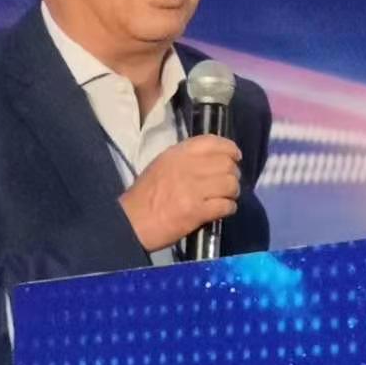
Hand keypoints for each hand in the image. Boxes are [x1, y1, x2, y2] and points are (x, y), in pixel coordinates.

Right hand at [119, 135, 241, 251]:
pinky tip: (222, 210)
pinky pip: (226, 205)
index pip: (213, 142)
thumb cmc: (145, 195)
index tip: (235, 157)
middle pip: (227, 164)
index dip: (229, 149)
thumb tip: (213, 159)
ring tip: (226, 197)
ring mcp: (193, 189)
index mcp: (177, 154)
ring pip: (230, 184)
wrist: (130, 222)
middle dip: (233, 174)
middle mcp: (188, 167)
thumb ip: (186, 158)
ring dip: (232, 192)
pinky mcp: (197, 211)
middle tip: (229, 183)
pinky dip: (229, 208)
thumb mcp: (162, 165)